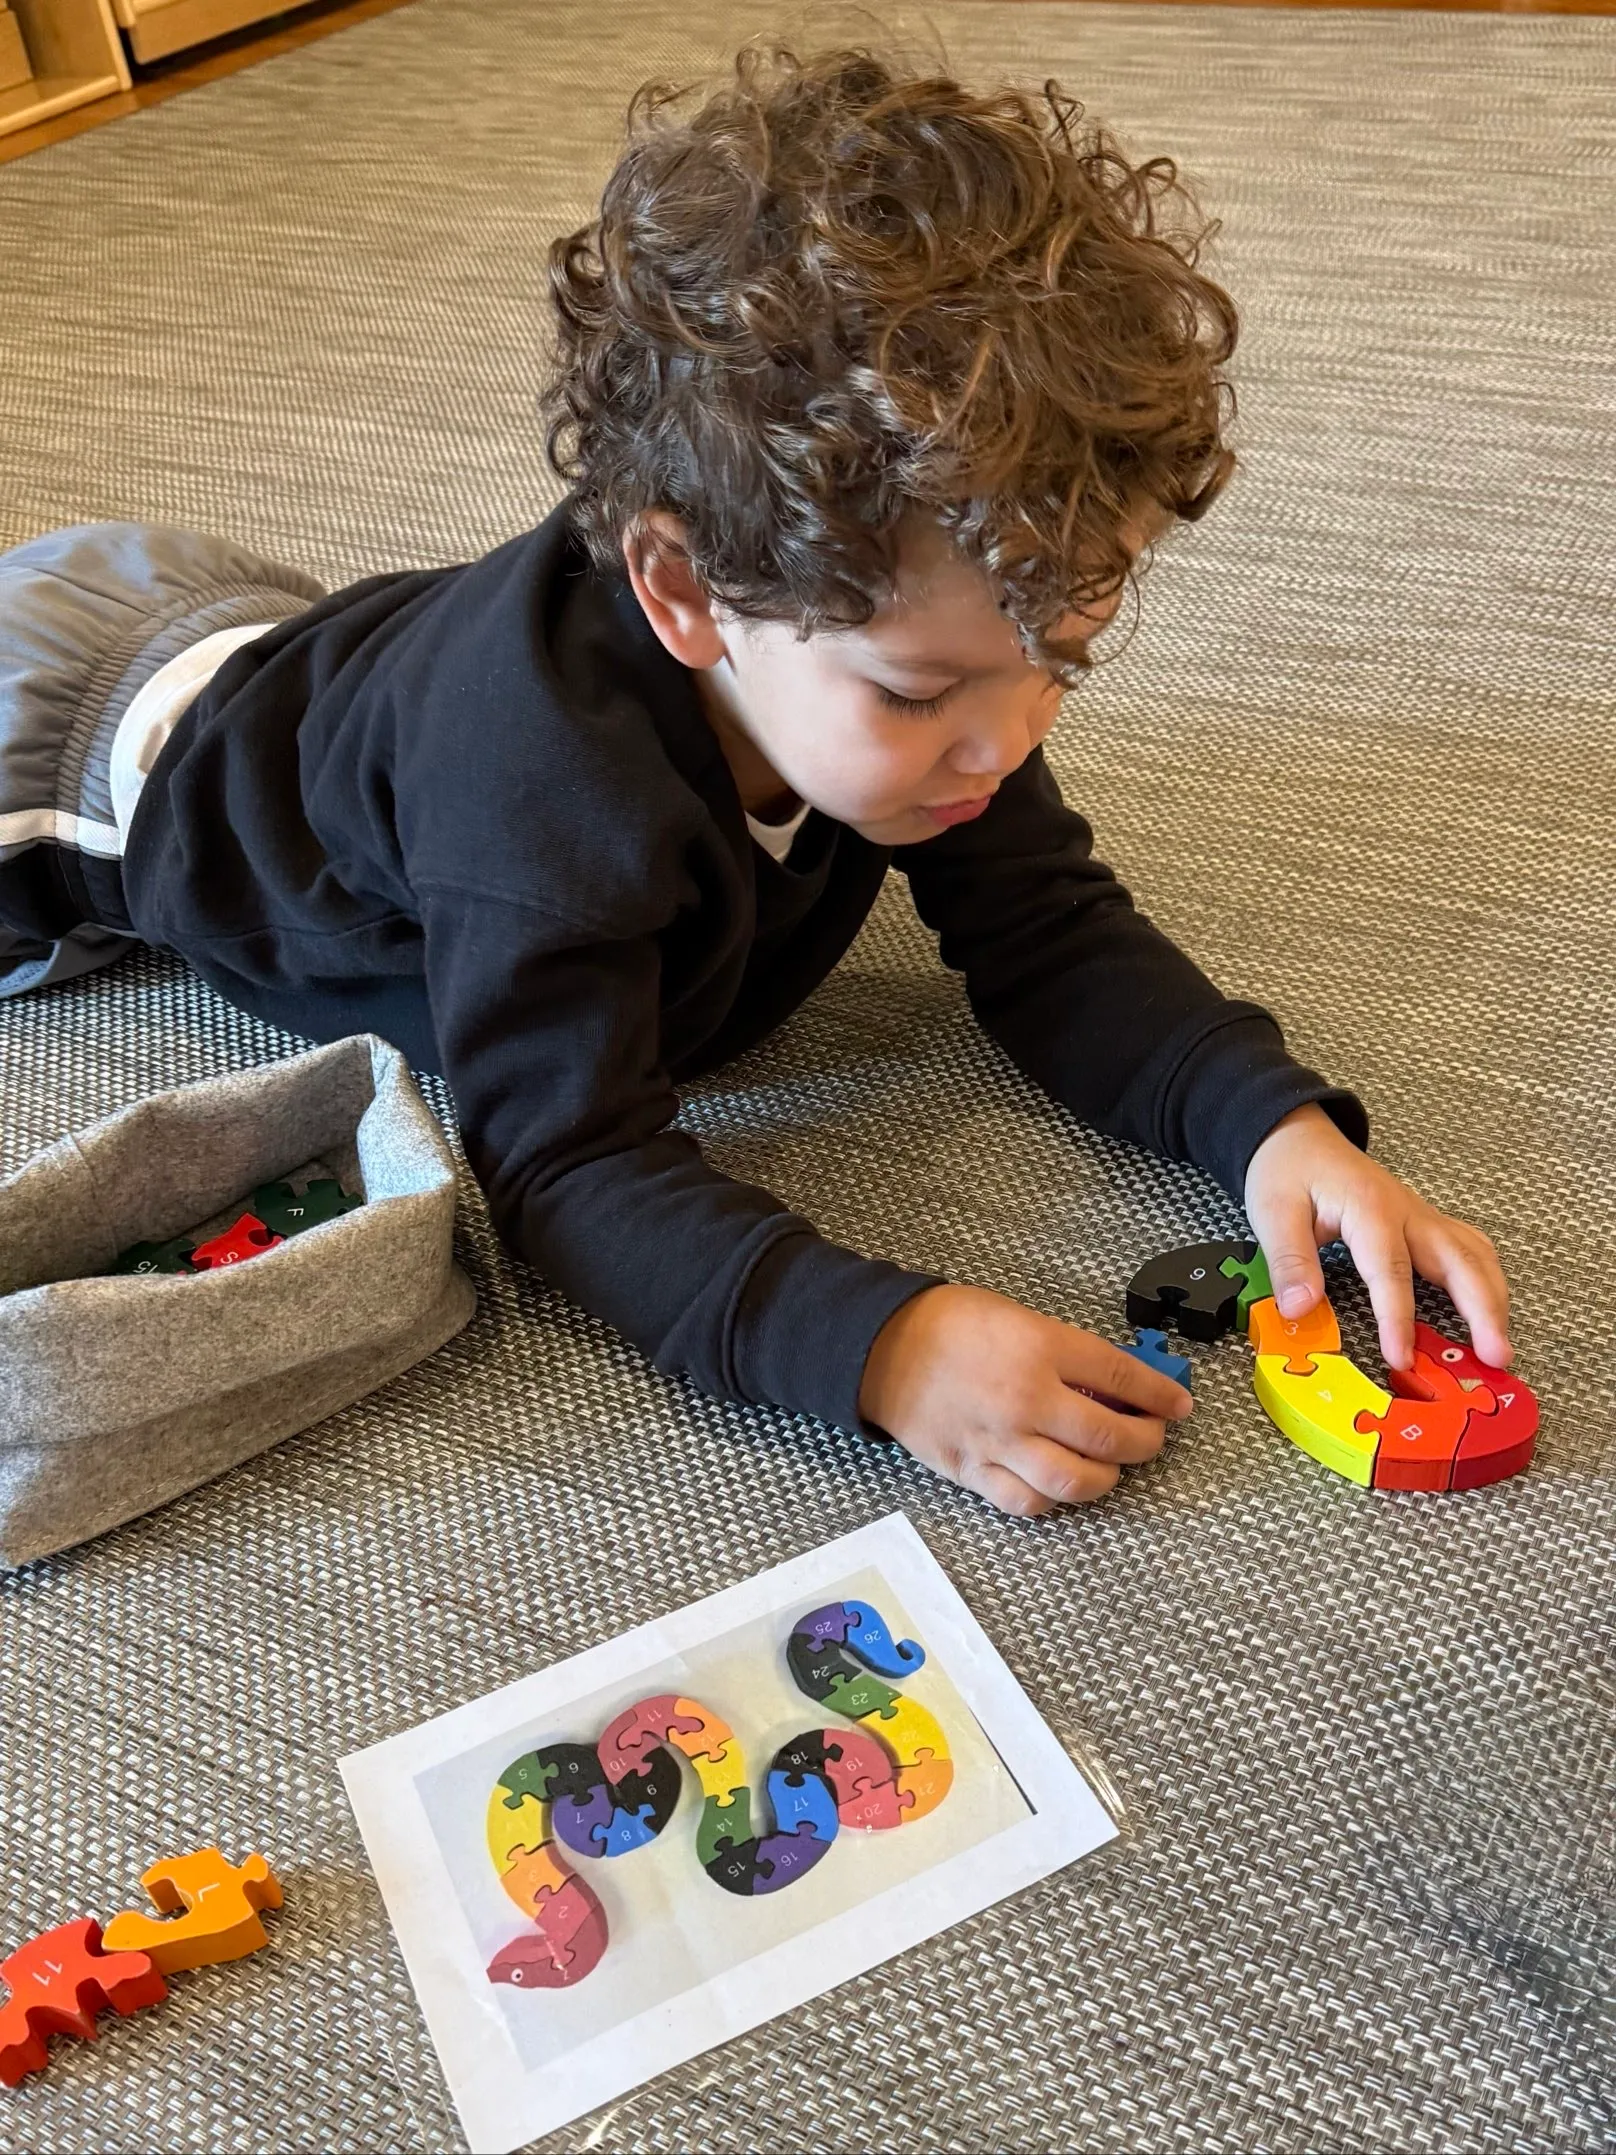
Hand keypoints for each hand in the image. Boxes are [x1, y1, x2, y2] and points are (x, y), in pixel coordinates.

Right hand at [858, 1283, 1192, 1516]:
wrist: (881, 1347)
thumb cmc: (948, 1323)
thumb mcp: (1019, 1317)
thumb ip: (1066, 1352)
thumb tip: (1114, 1384)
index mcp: (1040, 1348)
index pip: (1122, 1377)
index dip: (1161, 1395)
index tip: (1179, 1404)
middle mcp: (1026, 1400)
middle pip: (1110, 1437)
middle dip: (1145, 1441)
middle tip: (1151, 1436)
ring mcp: (999, 1442)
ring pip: (1076, 1482)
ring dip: (1107, 1478)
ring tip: (1110, 1466)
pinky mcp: (973, 1471)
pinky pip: (1026, 1502)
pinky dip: (1052, 1500)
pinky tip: (1059, 1484)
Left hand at [1243, 1104, 1511, 1372]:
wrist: (1300, 1138)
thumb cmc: (1288, 1172)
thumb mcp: (1273, 1213)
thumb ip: (1290, 1261)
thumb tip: (1300, 1310)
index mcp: (1370, 1208)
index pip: (1391, 1270)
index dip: (1398, 1319)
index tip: (1400, 1358)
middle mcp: (1408, 1212)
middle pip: (1459, 1260)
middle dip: (1483, 1311)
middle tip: (1496, 1357)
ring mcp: (1422, 1217)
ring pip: (1475, 1255)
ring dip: (1493, 1299)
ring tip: (1500, 1346)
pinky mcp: (1425, 1224)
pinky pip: (1469, 1250)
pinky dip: (1485, 1281)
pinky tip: (1488, 1309)